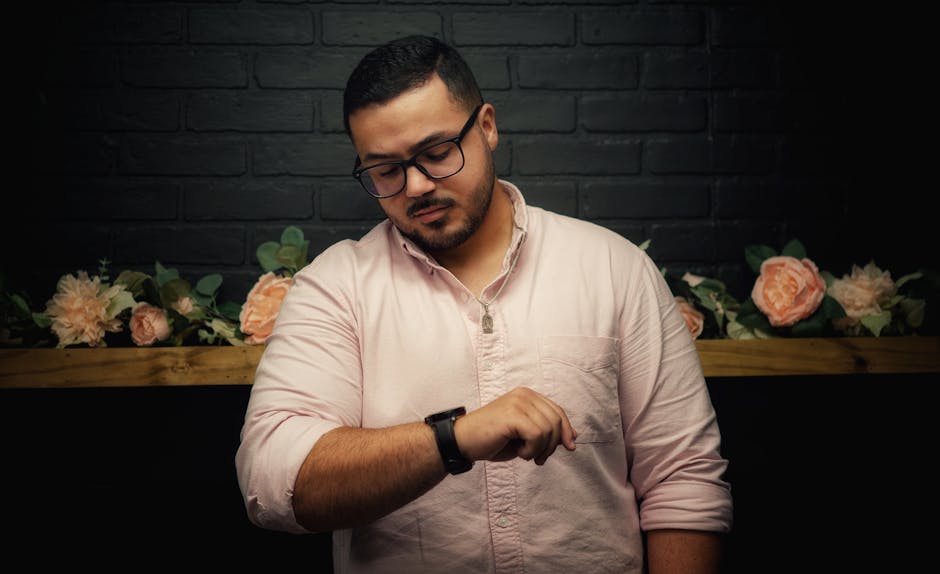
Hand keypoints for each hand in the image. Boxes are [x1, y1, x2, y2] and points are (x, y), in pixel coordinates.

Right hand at [454, 387, 576, 465]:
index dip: (566, 430)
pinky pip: (537, 435)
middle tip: (540, 459)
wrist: (462, 442)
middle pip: (556, 420)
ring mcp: (518, 402)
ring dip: (539, 449)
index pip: (558, 411)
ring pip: (548, 429)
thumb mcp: (524, 435)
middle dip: (553, 444)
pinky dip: (531, 450)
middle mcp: (524, 394)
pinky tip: (519, 452)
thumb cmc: (492, 440)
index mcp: (527, 396)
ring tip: (525, 454)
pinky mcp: (512, 414)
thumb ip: (545, 432)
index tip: (569, 447)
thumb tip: (572, 437)